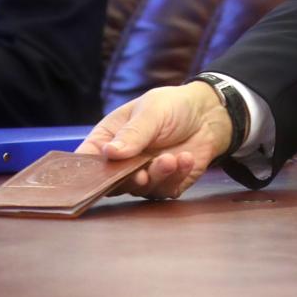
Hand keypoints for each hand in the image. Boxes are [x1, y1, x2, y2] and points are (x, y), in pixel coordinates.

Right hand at [75, 82, 231, 198]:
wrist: (208, 115)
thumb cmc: (173, 106)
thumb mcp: (151, 111)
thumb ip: (133, 133)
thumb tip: (109, 152)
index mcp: (110, 138)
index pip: (88, 160)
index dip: (88, 172)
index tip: (98, 175)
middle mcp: (123, 161)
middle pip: (112, 182)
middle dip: (127, 180)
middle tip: (141, 173)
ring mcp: (144, 174)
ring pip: (140, 189)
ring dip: (157, 176)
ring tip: (171, 159)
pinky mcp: (166, 184)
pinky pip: (165, 190)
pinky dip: (176, 177)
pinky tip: (186, 159)